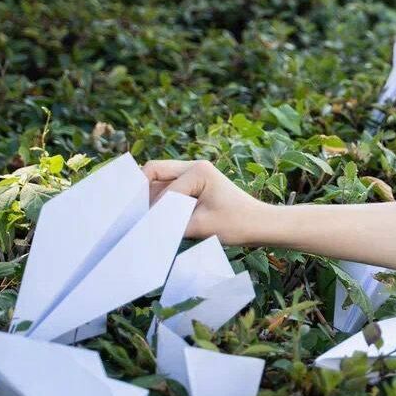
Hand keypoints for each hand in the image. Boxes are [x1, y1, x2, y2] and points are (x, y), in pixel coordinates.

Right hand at [143, 160, 271, 244]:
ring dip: (151, 199)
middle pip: (153, 173)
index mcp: (198, 170)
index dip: (155, 211)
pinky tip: (160, 218)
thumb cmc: (236, 224)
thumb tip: (143, 227)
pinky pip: (167, 189)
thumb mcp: (200, 227)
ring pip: (158, 182)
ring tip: (148, 220)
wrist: (260, 225)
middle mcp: (194, 166)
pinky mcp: (193, 185)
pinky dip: (161, 202)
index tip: (148, 229)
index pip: (163, 190)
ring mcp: (193, 174)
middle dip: (143, 194)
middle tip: (135, 217)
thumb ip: (170, 224)